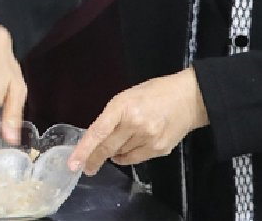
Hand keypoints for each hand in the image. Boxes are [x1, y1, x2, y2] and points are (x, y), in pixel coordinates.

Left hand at [67, 68, 208, 173]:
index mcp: (122, 106)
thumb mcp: (127, 97)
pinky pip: (135, 159)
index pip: (98, 132)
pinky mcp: (159, 149)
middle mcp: (134, 124)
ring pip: (121, 155)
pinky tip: (128, 150)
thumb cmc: (153, 93)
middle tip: (87, 168)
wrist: (188, 98)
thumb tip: (98, 139)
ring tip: (119, 143)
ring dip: (114, 153)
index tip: (72, 164)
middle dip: (94, 160)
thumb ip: (112, 117)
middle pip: (107, 148)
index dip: (83, 150)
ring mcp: (148, 138)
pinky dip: (127, 157)